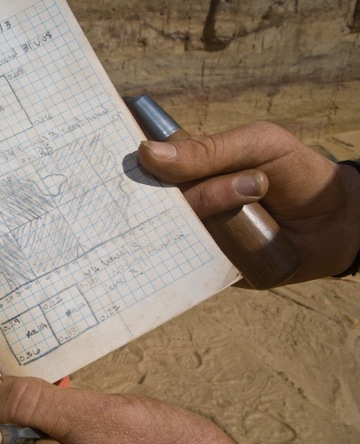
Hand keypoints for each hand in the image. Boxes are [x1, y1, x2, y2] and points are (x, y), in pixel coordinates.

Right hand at [137, 121, 359, 281]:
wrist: (339, 223)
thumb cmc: (296, 173)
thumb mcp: (257, 145)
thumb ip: (207, 150)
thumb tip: (146, 153)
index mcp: (188, 168)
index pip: (146, 166)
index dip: (138, 165)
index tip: (137, 161)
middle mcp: (185, 202)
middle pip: (158, 201)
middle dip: (201, 192)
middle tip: (252, 184)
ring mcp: (194, 234)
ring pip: (173, 231)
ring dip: (212, 214)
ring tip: (256, 199)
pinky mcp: (206, 265)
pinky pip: (185, 265)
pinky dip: (197, 256)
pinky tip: (228, 241)